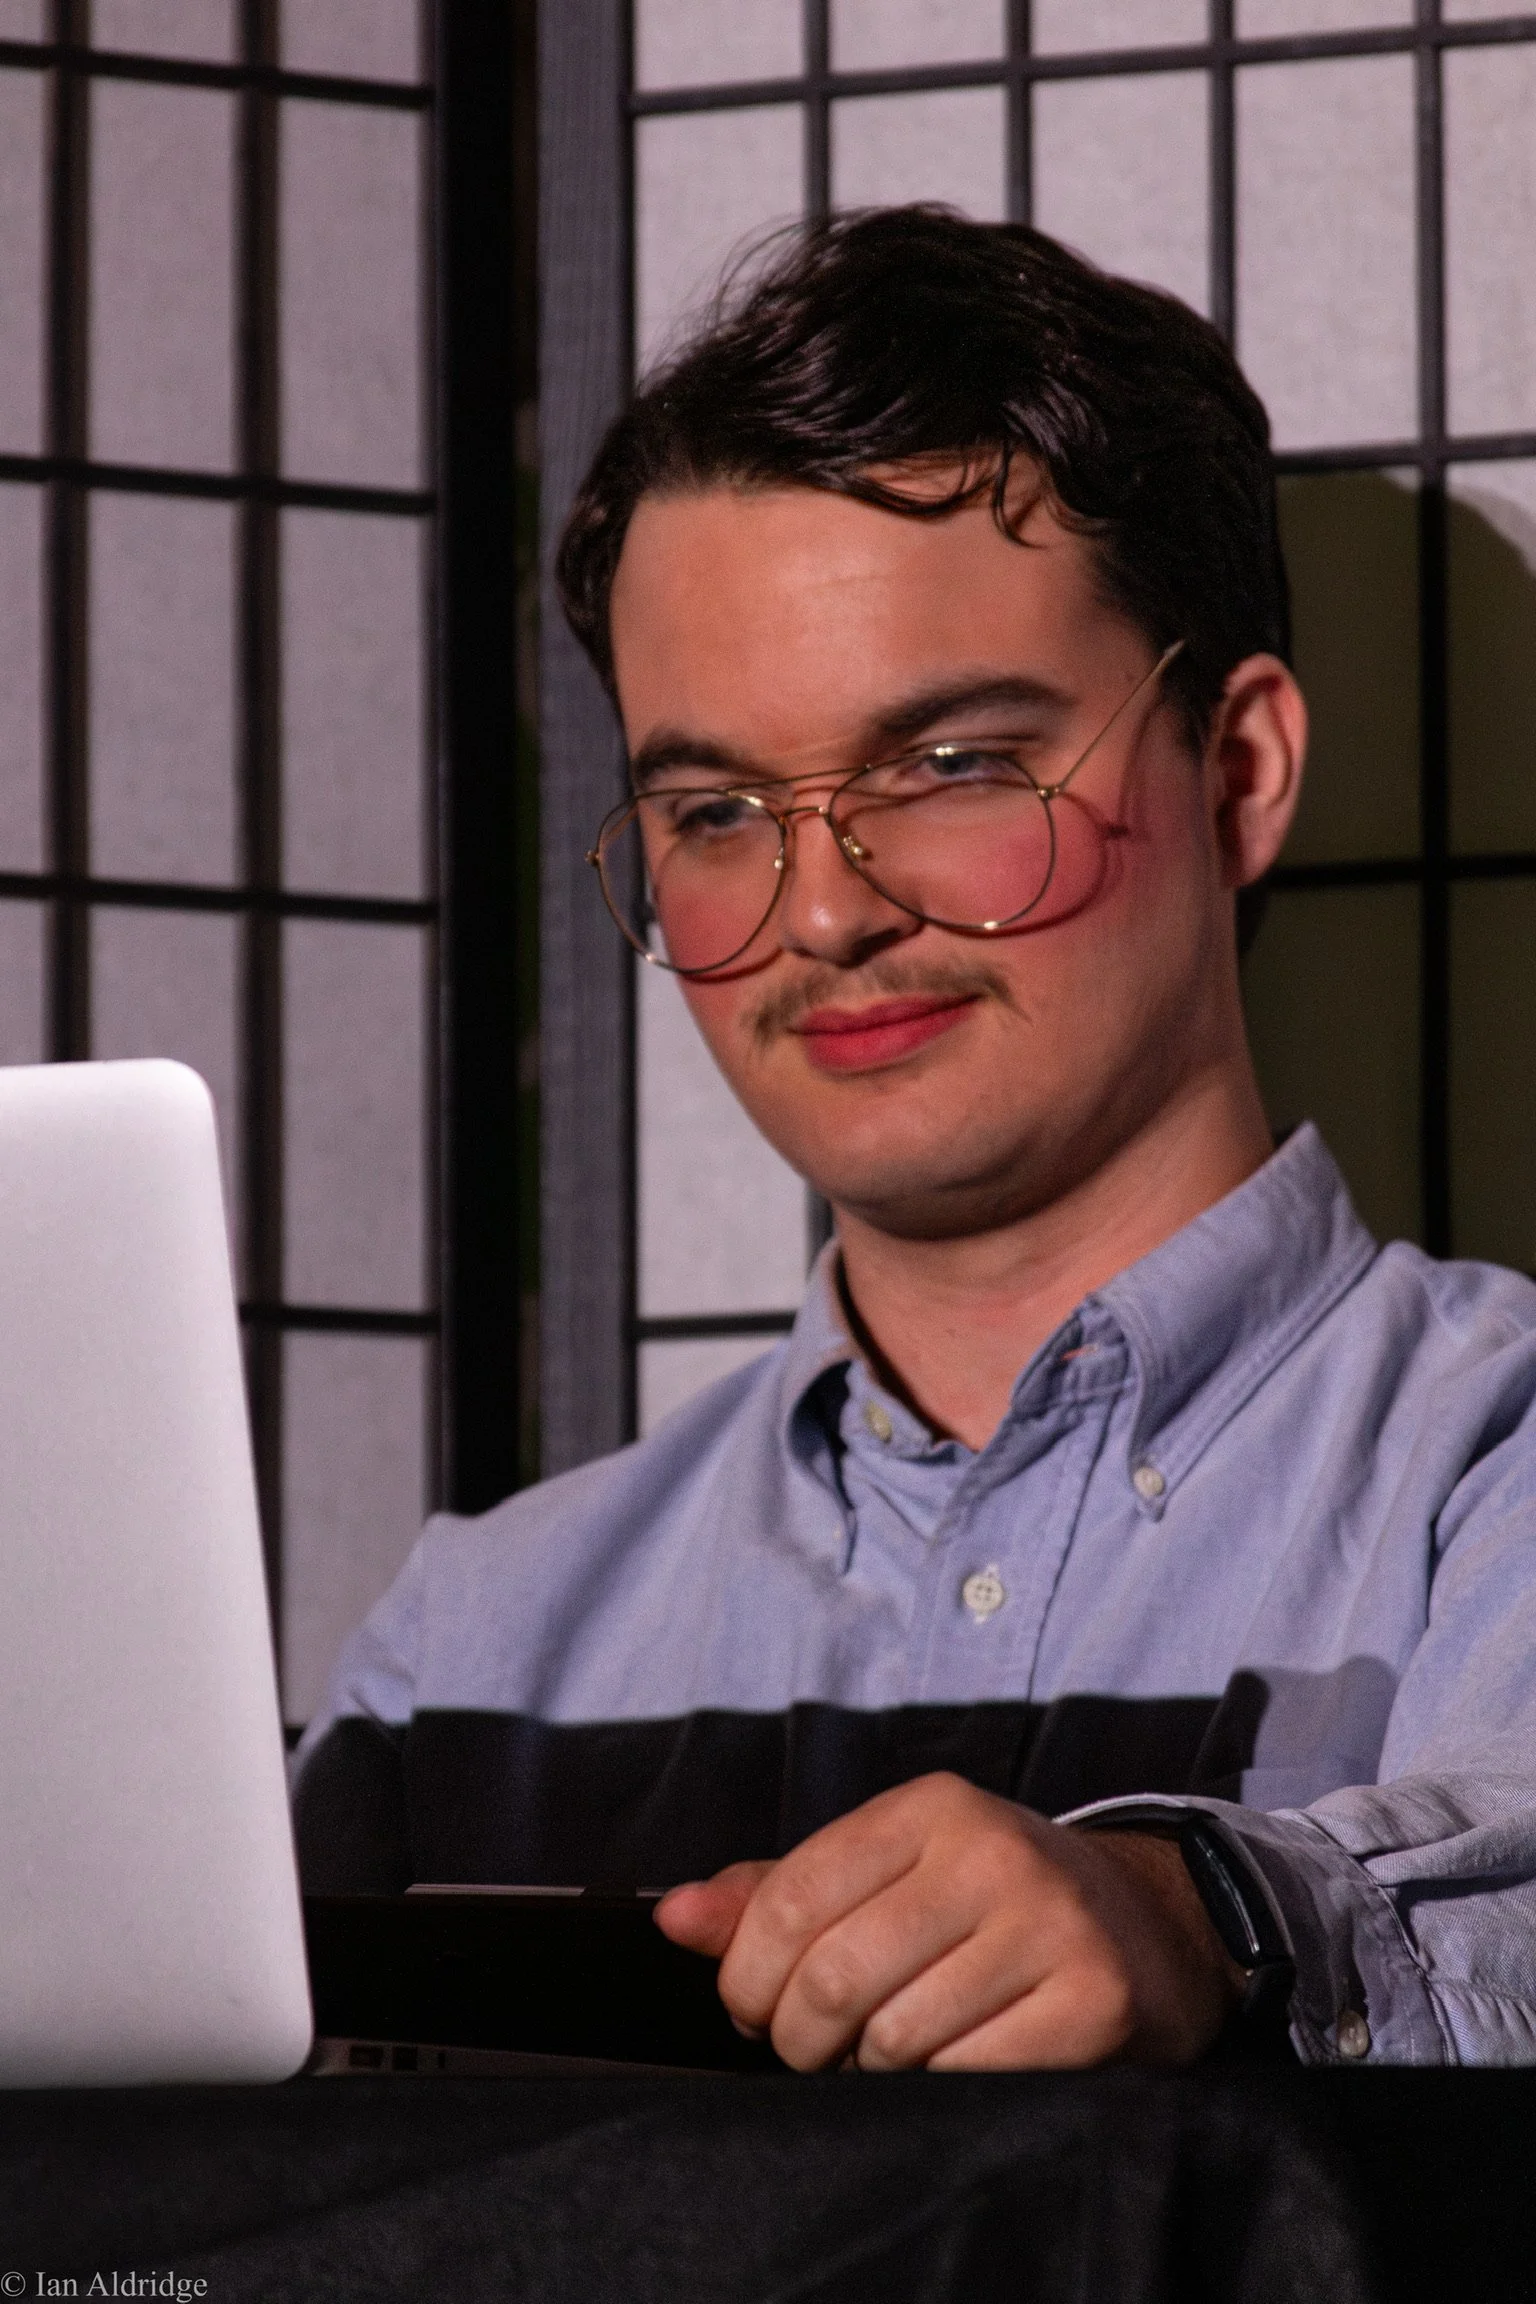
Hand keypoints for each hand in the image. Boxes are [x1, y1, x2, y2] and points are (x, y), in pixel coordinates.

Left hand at [655, 1772, 1243, 2070]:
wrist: (1146, 1926)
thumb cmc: (988, 1900)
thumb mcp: (889, 1871)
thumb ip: (775, 1893)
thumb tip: (671, 1917)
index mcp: (930, 1807)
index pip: (789, 1901)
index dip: (747, 1976)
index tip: (753, 2008)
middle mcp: (991, 1852)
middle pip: (835, 1978)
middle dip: (801, 2038)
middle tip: (814, 2048)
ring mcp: (1049, 1925)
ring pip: (896, 2040)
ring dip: (870, 2071)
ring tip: (889, 2052)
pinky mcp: (1094, 2001)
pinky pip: (968, 2077)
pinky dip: (939, 2090)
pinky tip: (950, 2064)